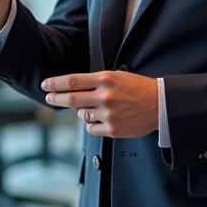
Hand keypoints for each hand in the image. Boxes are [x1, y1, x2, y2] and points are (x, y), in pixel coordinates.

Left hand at [41, 71, 158, 137]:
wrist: (160, 104)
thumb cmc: (138, 88)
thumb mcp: (117, 76)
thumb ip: (95, 82)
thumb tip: (72, 88)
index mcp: (106, 79)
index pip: (73, 81)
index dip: (55, 83)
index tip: (45, 85)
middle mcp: (105, 96)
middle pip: (71, 99)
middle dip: (56, 98)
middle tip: (48, 97)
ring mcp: (108, 114)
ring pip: (81, 114)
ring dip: (81, 111)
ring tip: (94, 107)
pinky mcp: (112, 129)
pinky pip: (91, 128)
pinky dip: (92, 124)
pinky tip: (102, 118)